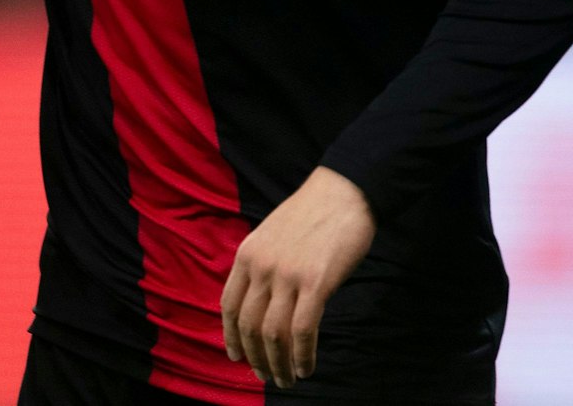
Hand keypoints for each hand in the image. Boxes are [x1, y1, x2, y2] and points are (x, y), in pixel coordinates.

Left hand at [222, 167, 373, 388]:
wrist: (343, 192)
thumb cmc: (311, 215)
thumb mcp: (271, 236)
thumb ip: (262, 266)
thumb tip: (262, 305)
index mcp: (247, 255)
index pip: (228, 305)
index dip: (231, 337)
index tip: (237, 357)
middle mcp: (261, 267)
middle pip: (250, 325)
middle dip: (256, 358)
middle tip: (266, 377)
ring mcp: (287, 275)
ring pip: (274, 334)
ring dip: (279, 364)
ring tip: (287, 380)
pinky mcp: (316, 283)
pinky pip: (302, 331)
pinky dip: (302, 355)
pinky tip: (306, 367)